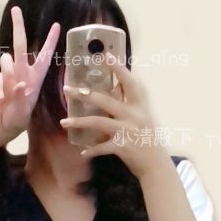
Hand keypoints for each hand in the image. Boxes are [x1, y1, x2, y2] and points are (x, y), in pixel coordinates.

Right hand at [0, 6, 60, 135]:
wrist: (2, 123)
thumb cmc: (19, 116)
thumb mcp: (24, 110)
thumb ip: (22, 97)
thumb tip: (20, 84)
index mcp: (36, 76)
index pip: (45, 55)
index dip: (51, 41)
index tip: (57, 25)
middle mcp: (22, 71)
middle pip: (20, 44)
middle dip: (18, 26)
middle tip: (15, 9)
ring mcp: (8, 74)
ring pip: (6, 60)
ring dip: (8, 72)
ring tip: (9, 93)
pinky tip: (1, 100)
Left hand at [60, 58, 167, 176]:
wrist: (156, 165)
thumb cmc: (148, 138)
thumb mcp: (143, 117)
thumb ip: (130, 104)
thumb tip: (114, 88)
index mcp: (140, 105)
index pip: (129, 81)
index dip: (118, 68)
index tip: (105, 55)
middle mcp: (133, 115)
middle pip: (105, 100)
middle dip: (84, 94)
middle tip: (67, 89)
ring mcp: (127, 131)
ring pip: (98, 122)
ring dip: (79, 122)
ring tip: (64, 122)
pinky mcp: (121, 147)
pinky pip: (101, 147)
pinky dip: (91, 150)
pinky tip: (82, 152)